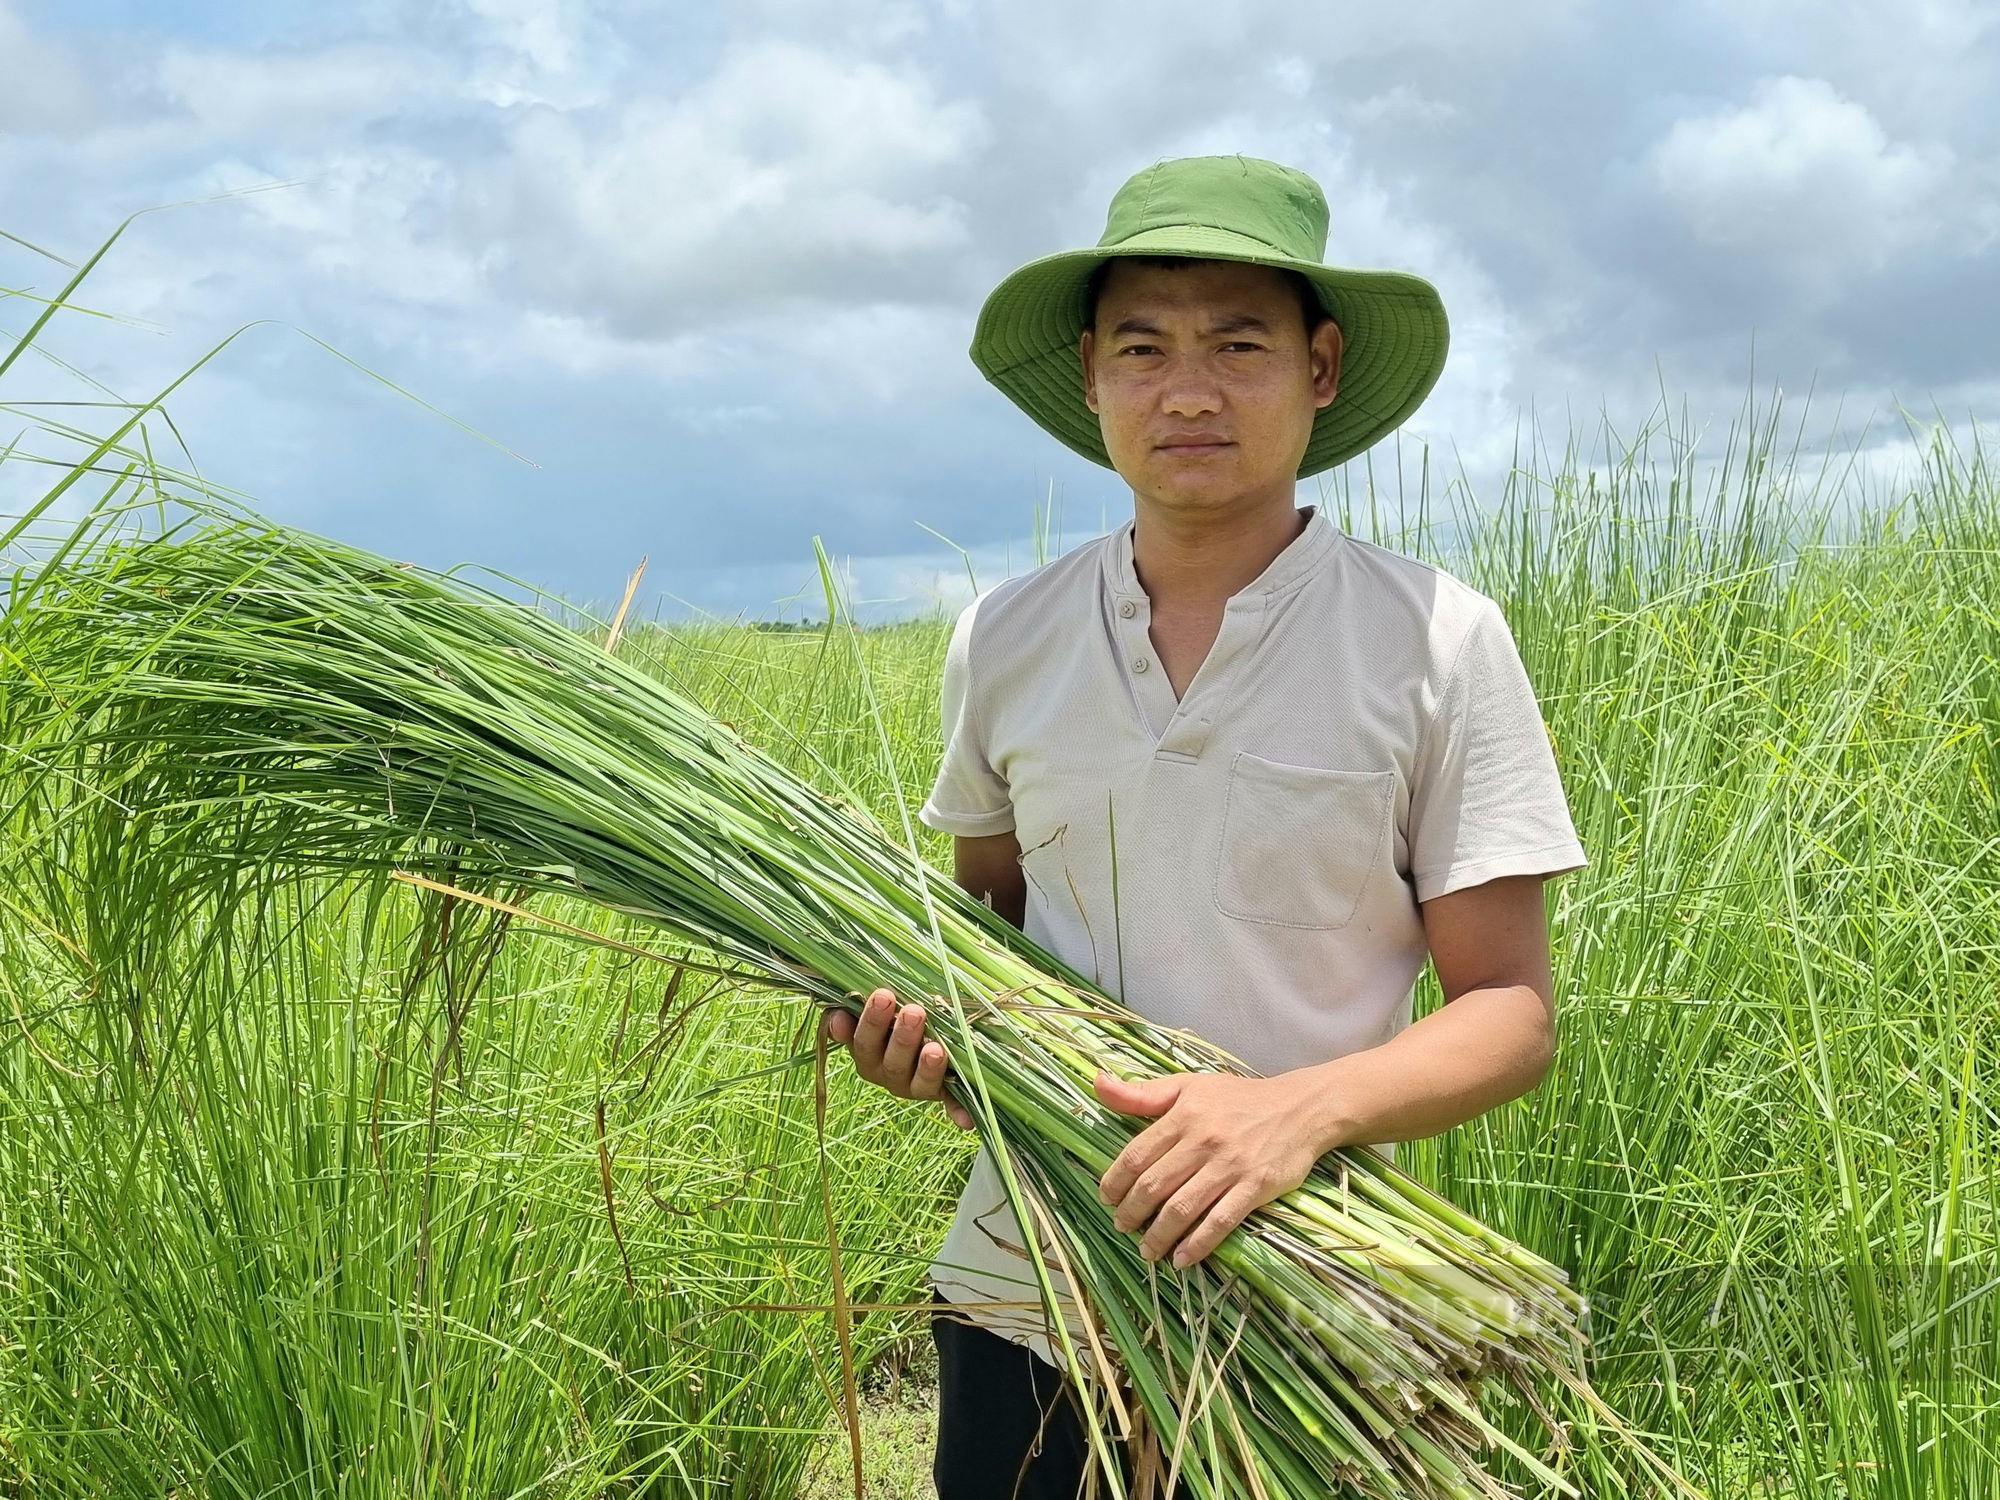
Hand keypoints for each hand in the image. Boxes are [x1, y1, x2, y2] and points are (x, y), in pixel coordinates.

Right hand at [823, 988, 974, 1129]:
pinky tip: (966, 1120)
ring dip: (928, 1068)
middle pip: (892, 1062)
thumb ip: (853, 1011)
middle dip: (903, 1037)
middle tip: (914, 1012)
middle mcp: (889, 1074)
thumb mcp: (876, 1010)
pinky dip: (958, 1111)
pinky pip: (951, 1104)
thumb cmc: (895, 1016)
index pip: (863, 1041)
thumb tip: (837, 1018)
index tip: (884, 996)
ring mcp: (915, 1086)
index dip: (871, 1022)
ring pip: (919, 1083)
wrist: (925, 1035)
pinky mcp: (943, 1095)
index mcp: (868, 1055)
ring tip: (936, 1050)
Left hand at [1093, 1070, 1326, 1267]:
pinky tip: (1183, 1259)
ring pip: (1183, 1208)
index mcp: (1183, 1115)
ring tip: (1147, 1250)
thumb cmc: (1239, 1098)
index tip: (1106, 1198)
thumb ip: (1142, 1093)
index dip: (1116, 1182)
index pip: (1137, 1155)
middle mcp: (1203, 1140)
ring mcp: (1230, 1166)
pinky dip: (1198, 1244)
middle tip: (1121, 1226)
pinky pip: (1220, 1221)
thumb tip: (1098, 1083)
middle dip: (1132, 1213)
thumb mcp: (1189, 1085)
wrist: (1300, 1108)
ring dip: (1159, 1235)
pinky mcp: (1255, 1187)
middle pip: (1155, 1185)